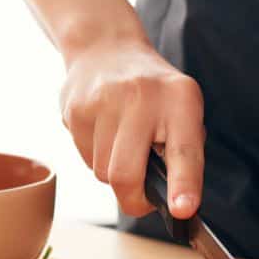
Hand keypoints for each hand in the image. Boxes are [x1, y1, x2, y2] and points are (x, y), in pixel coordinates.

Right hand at [60, 37, 204, 217]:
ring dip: (113, 172)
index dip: (183, 184)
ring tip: (122, 144)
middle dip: (133, 199)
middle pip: (126, 174)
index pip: (183, 149)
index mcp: (180, 98)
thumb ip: (184, 150)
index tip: (182, 210)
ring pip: (102, 172)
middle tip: (142, 200)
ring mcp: (103, 101)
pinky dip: (95, 156)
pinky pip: (84, 159)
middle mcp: (141, 96)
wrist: (105, 48)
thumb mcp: (182, 109)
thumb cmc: (153, 92)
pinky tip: (102, 132)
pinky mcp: (75, 109)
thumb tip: (175, 201)